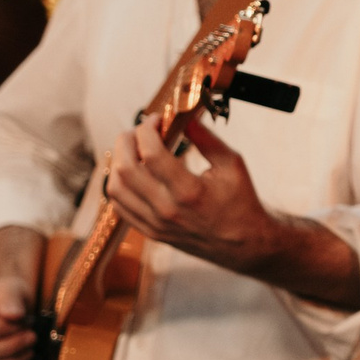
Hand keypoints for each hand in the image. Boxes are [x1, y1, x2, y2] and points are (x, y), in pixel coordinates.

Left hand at [104, 114, 279, 274]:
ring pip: (116, 188)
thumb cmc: (240, 203)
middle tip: (139, 132)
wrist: (243, 244)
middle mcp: (168, 210)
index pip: (151, 154)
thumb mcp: (231, 164)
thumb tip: (184, 115)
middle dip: (127, 141)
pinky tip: (132, 173)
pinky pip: (120, 207)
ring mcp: (156, 224)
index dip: (147, 129)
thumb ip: (206, 138)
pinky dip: (119, 185)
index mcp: (189, 191)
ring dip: (118, 162)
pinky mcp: (151, 233)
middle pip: (125, 168)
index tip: (156, 120)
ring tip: (133, 150)